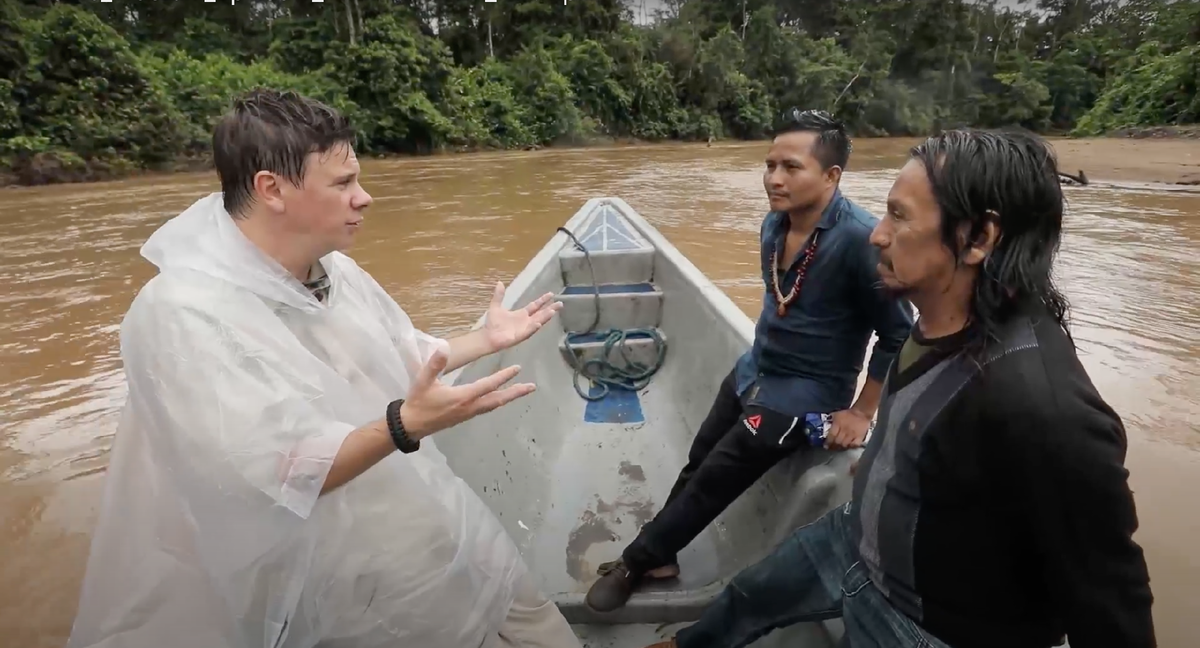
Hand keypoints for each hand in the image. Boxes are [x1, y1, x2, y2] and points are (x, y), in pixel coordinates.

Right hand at [399, 348, 534, 438]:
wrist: (411, 425)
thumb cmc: (418, 401)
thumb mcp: (422, 380)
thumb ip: (434, 364)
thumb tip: (443, 347)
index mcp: (463, 397)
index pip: (488, 385)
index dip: (503, 377)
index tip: (517, 369)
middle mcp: (470, 407)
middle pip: (498, 399)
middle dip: (515, 393)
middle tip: (531, 387)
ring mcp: (468, 414)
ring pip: (494, 405)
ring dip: (508, 397)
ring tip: (522, 391)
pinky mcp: (465, 417)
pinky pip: (487, 408)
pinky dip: (498, 402)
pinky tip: (501, 398)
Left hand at [482, 282, 561, 351]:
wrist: (487, 336)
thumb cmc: (492, 324)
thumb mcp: (496, 306)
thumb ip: (499, 295)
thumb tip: (500, 283)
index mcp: (521, 314)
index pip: (535, 306)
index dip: (543, 300)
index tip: (551, 294)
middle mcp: (525, 321)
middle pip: (541, 314)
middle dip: (550, 309)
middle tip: (560, 304)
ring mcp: (524, 329)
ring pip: (537, 322)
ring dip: (545, 317)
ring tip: (552, 311)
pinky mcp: (520, 336)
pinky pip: (528, 332)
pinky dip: (533, 328)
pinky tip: (538, 323)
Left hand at [825, 409, 871, 449]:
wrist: (861, 412)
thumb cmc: (848, 413)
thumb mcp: (836, 414)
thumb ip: (830, 420)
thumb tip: (825, 425)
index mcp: (838, 424)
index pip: (831, 436)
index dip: (828, 442)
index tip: (825, 446)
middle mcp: (844, 430)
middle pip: (837, 441)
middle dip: (833, 446)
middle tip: (832, 448)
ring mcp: (853, 434)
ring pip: (845, 444)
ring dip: (841, 447)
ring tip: (839, 448)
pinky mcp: (860, 437)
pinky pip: (854, 445)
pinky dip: (850, 446)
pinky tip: (848, 446)